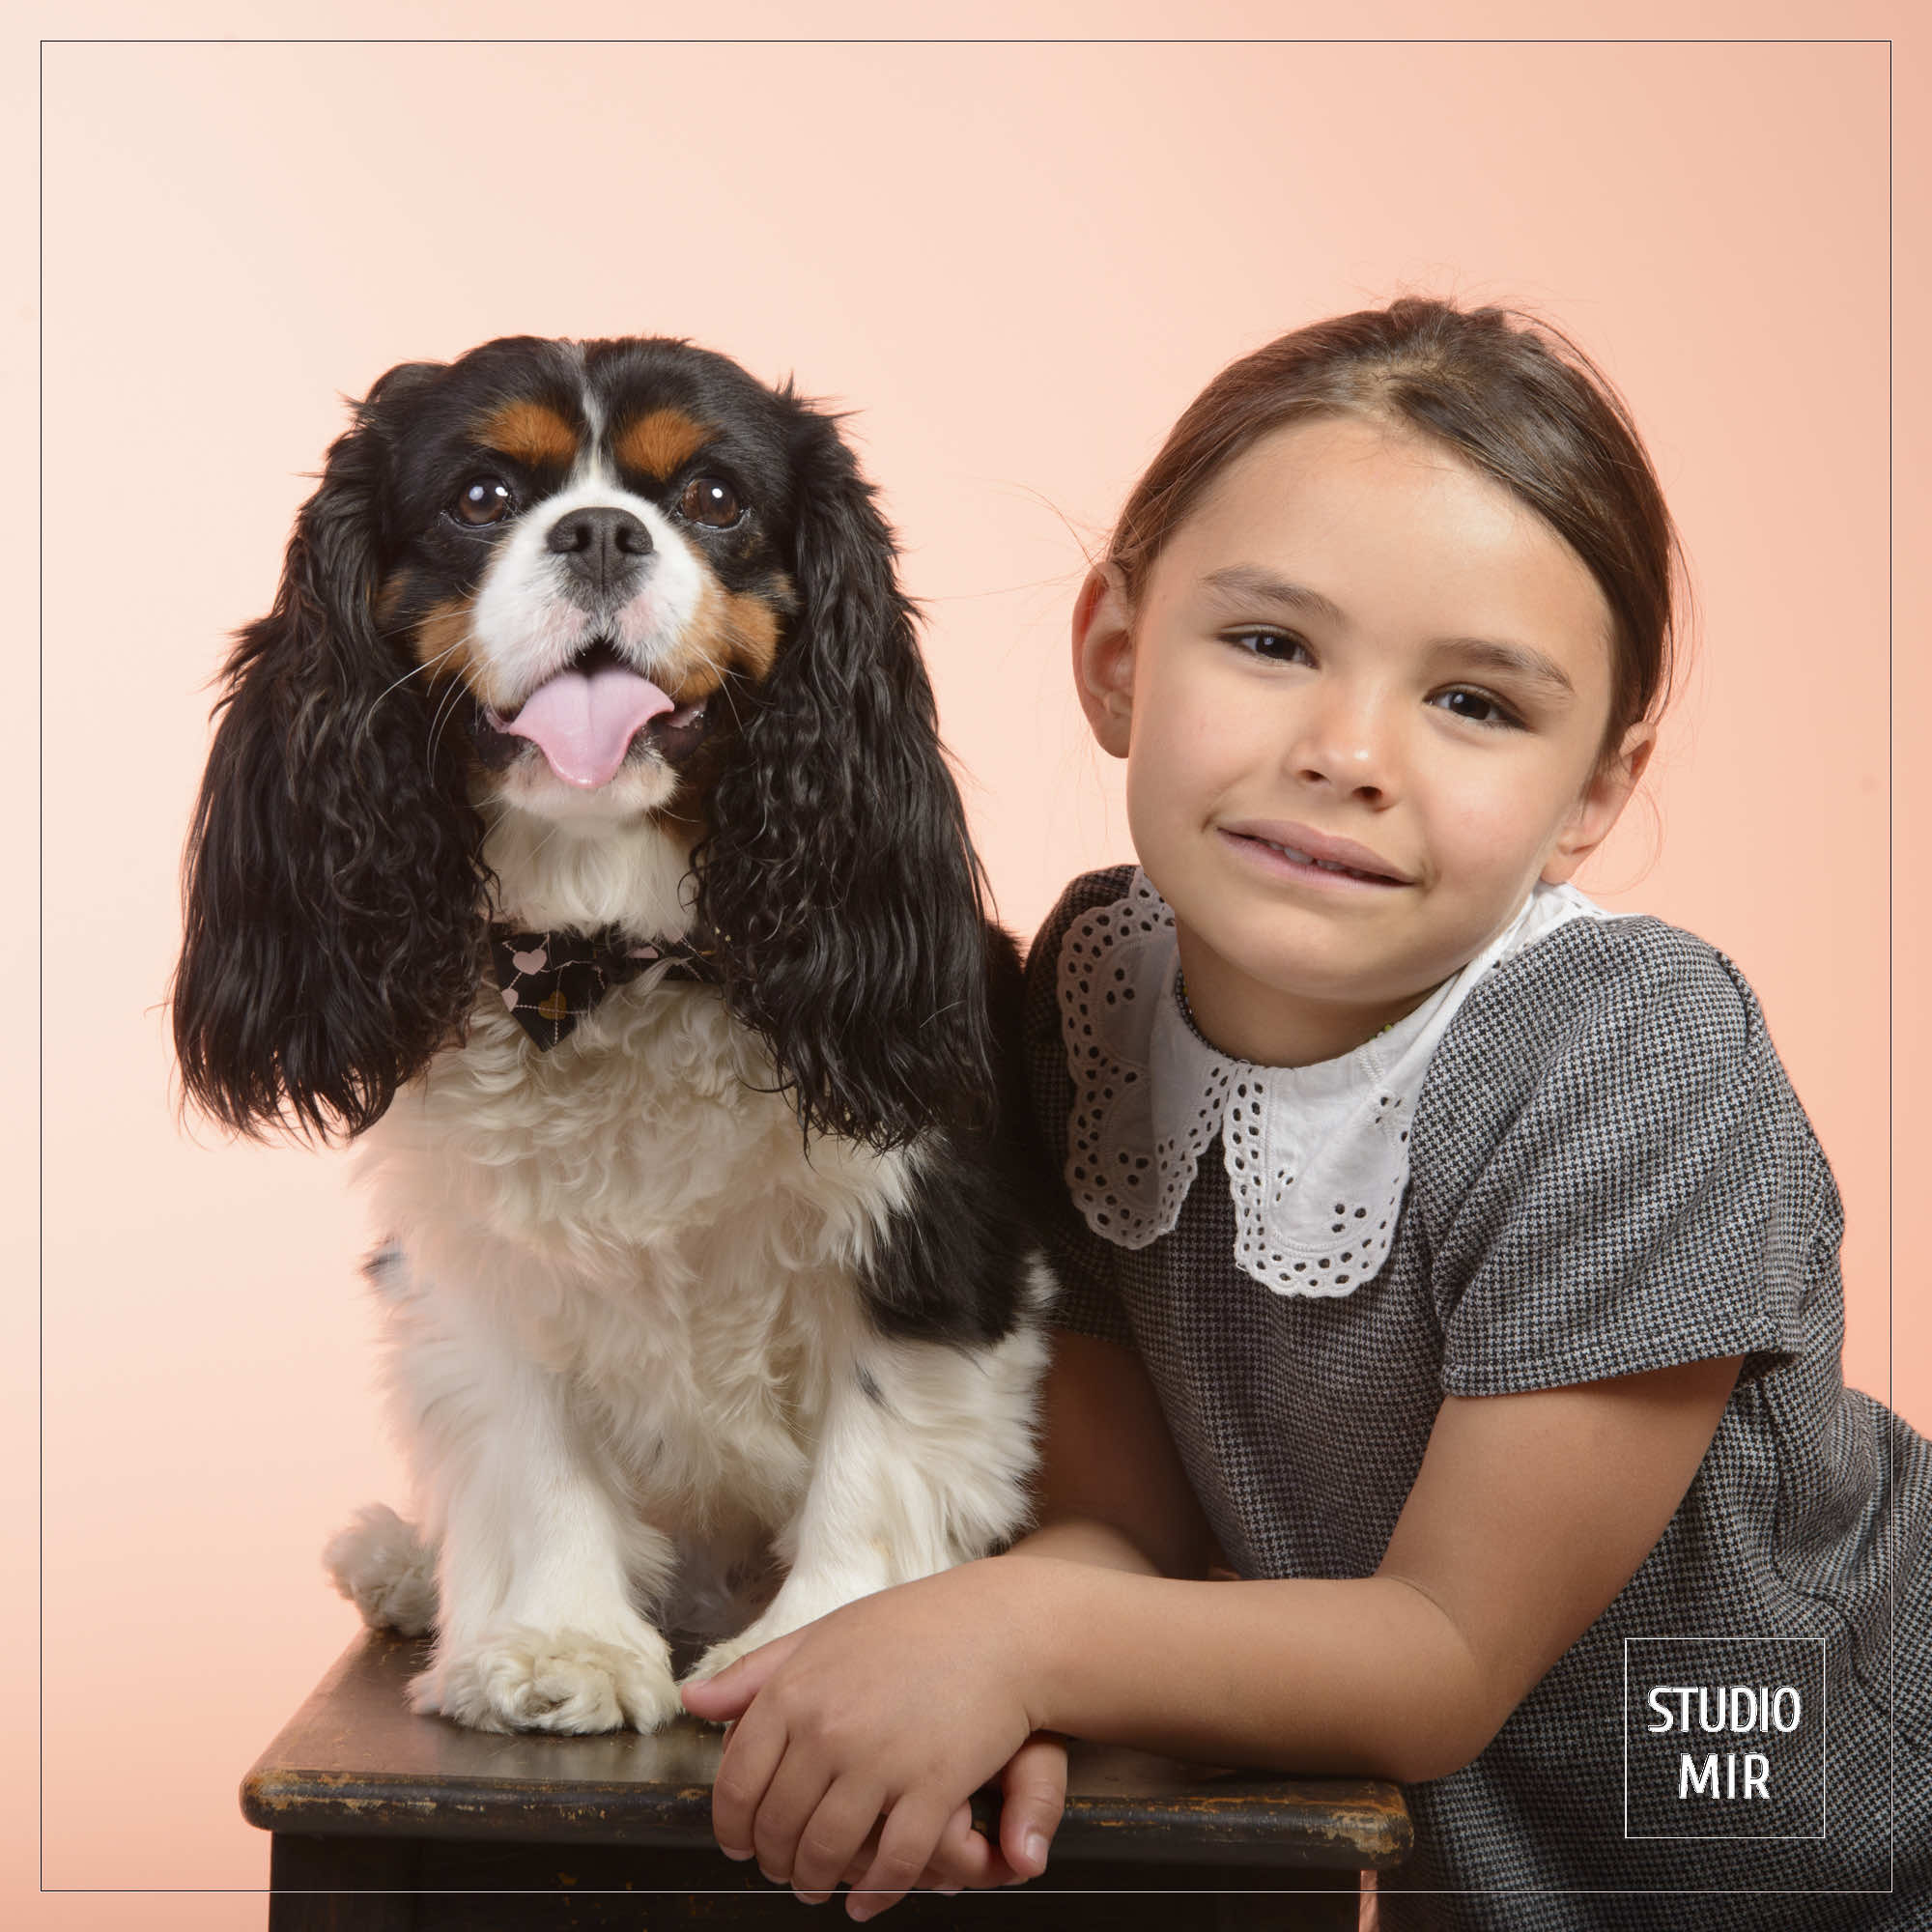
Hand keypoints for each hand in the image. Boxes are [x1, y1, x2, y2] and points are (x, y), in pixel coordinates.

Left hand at [681, 1560, 1056, 1919]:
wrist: (1001, 1628)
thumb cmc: (912, 1628)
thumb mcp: (825, 1634)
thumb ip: (756, 1674)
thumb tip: (693, 1701)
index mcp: (794, 1690)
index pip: (738, 1781)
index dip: (732, 1824)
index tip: (738, 1843)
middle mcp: (829, 1728)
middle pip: (778, 1824)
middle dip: (773, 1861)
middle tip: (779, 1872)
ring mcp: (880, 1760)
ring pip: (827, 1851)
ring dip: (815, 1882)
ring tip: (815, 1888)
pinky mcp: (932, 1787)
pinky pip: (893, 1861)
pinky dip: (876, 1892)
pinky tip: (867, 1900)